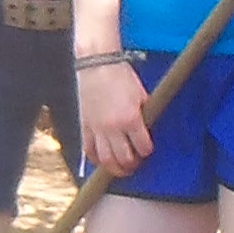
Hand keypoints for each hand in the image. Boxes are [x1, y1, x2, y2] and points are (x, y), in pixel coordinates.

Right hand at [77, 58, 154, 175]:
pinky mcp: (85, 126)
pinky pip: (89, 151)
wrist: (97, 63)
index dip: (147, 150)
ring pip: (106, 160)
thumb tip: (148, 128)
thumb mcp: (141, 94)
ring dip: (115, 169)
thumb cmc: (120, 75)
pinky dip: (96, 160)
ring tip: (121, 168)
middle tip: (135, 164)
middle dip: (132, 165)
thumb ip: (145, 114)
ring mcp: (98, 129)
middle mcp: (114, 128)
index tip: (147, 149)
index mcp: (131, 119)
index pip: (143, 147)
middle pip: (125, 159)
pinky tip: (103, 161)